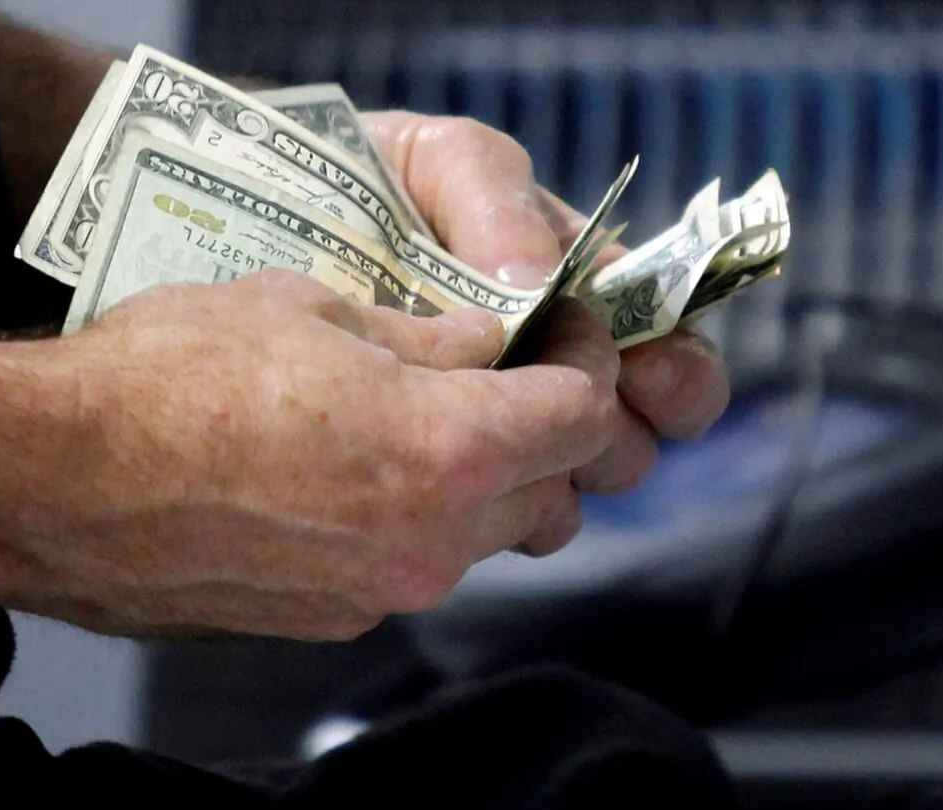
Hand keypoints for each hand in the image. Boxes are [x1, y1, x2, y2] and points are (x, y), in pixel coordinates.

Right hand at [0, 274, 617, 639]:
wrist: (52, 480)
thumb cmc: (171, 373)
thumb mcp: (313, 308)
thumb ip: (428, 335)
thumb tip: (489, 341)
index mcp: (446, 450)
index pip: (583, 415)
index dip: (589, 361)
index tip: (568, 332)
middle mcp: (434, 542)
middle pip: (548, 486)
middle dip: (540, 425)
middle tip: (499, 371)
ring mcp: (383, 593)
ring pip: (484, 534)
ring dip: (479, 480)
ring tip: (416, 421)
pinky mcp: (332, 621)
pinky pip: (412, 564)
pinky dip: (413, 520)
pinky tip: (348, 477)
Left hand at [365, 113, 731, 497]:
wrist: (268, 222)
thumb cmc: (370, 179)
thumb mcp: (440, 161)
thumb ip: (495, 200)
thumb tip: (537, 280)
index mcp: (569, 286)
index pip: (657, 340)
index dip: (675, 369)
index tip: (654, 382)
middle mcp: (546, 364)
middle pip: (627, 428)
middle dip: (624, 434)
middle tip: (598, 425)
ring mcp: (496, 424)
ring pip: (570, 481)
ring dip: (570, 478)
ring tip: (539, 462)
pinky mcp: (442, 470)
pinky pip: (502, 515)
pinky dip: (511, 512)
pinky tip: (482, 496)